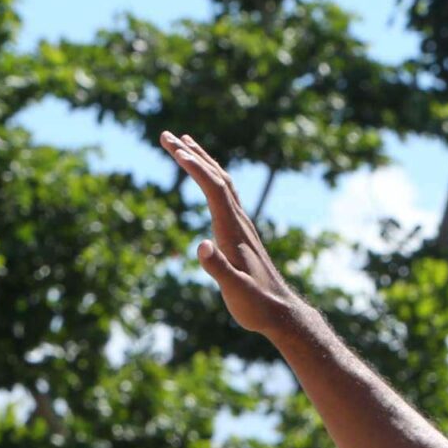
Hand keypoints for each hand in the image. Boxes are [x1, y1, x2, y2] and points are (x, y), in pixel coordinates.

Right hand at [161, 132, 310, 337]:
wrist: (282, 313)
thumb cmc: (257, 305)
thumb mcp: (235, 290)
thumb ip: (217, 268)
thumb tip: (199, 244)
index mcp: (233, 231)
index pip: (214, 189)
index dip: (196, 168)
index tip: (175, 149)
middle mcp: (239, 222)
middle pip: (217, 177)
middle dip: (192, 154)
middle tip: (165, 134)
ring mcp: (241, 225)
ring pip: (222, 183)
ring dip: (202, 161)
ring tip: (183, 144)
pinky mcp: (241, 233)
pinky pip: (225, 196)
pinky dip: (211, 178)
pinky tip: (205, 178)